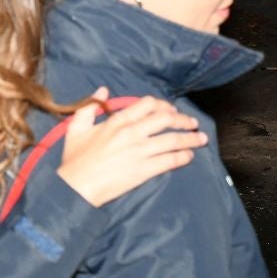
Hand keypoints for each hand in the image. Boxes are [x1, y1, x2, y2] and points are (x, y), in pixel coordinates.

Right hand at [56, 89, 205, 206]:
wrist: (75, 187)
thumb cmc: (75, 159)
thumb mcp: (76, 127)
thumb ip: (90, 106)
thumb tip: (103, 90)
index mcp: (116, 121)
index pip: (148, 104)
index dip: (164, 105)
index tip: (171, 111)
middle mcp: (131, 133)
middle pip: (165, 119)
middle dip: (183, 120)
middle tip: (193, 123)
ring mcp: (139, 152)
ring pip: (172, 140)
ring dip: (190, 139)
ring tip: (201, 139)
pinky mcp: (143, 170)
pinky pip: (169, 160)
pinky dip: (182, 157)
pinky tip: (189, 156)